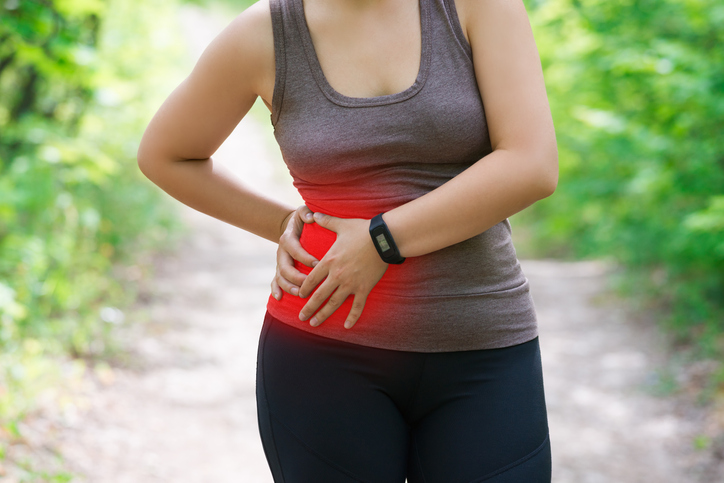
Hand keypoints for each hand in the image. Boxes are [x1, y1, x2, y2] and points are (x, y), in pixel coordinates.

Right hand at [271, 205, 317, 300]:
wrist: (293, 228)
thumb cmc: (303, 221)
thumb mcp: (303, 213)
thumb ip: (306, 212)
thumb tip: (311, 217)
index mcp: (288, 239)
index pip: (295, 249)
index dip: (305, 257)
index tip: (318, 264)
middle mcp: (282, 252)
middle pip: (285, 267)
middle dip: (296, 277)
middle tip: (308, 284)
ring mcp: (280, 262)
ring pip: (280, 277)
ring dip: (288, 286)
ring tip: (298, 294)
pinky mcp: (280, 270)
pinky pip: (275, 281)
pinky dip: (275, 289)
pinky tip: (279, 298)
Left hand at [298, 212, 387, 328]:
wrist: (383, 238)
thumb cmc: (362, 230)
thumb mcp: (341, 224)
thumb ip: (325, 221)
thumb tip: (313, 213)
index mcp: (329, 261)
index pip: (311, 279)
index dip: (304, 288)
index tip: (299, 295)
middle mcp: (337, 275)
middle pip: (319, 295)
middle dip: (308, 308)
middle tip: (301, 317)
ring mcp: (351, 284)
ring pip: (334, 303)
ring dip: (323, 314)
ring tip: (314, 323)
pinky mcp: (364, 288)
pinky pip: (357, 306)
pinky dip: (352, 317)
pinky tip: (346, 326)